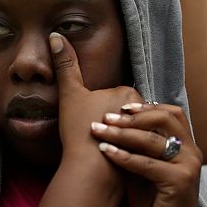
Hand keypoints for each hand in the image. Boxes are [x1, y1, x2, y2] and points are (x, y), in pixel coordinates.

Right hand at [49, 33, 140, 190]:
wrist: (92, 171)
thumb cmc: (81, 131)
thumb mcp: (71, 95)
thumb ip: (66, 65)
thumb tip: (55, 35)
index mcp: (130, 92)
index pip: (118, 97)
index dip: (103, 110)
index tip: (92, 123)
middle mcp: (145, 110)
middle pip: (130, 114)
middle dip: (120, 124)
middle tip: (100, 138)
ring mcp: (150, 132)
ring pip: (137, 131)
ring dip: (128, 139)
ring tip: (106, 152)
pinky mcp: (151, 155)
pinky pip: (141, 151)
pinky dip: (133, 154)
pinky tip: (118, 163)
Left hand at [91, 102, 203, 206]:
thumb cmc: (157, 206)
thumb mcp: (146, 171)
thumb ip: (139, 150)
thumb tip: (113, 128)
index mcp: (187, 146)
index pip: (171, 113)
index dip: (146, 106)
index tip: (120, 108)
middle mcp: (192, 151)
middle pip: (164, 118)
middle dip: (132, 116)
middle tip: (106, 117)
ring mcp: (189, 165)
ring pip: (152, 139)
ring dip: (122, 133)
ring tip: (99, 130)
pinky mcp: (180, 181)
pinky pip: (147, 163)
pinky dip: (124, 156)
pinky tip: (106, 152)